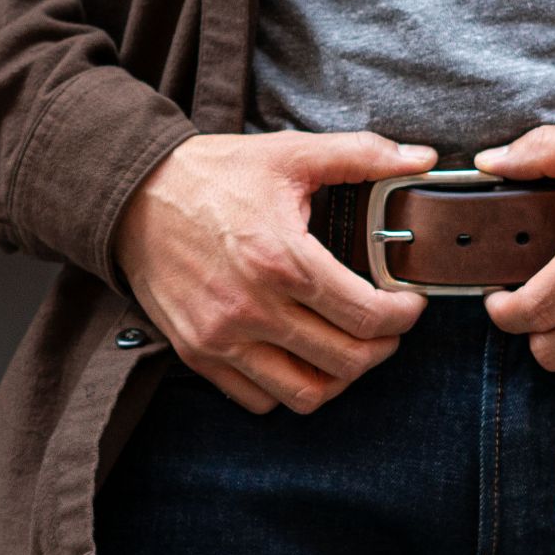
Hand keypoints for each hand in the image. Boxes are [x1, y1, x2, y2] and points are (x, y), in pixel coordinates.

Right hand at [114, 130, 438, 413]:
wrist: (131, 194)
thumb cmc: (215, 175)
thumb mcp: (291, 154)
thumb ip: (363, 155)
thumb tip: (422, 159)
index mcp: (282, 259)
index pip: (368, 316)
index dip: (404, 315)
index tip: (410, 303)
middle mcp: (252, 308)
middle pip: (347, 361)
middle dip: (383, 347)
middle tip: (389, 326)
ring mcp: (221, 338)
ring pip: (307, 393)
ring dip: (341, 377)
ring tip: (350, 347)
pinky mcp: (198, 354)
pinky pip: (260, 400)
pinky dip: (290, 388)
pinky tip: (302, 356)